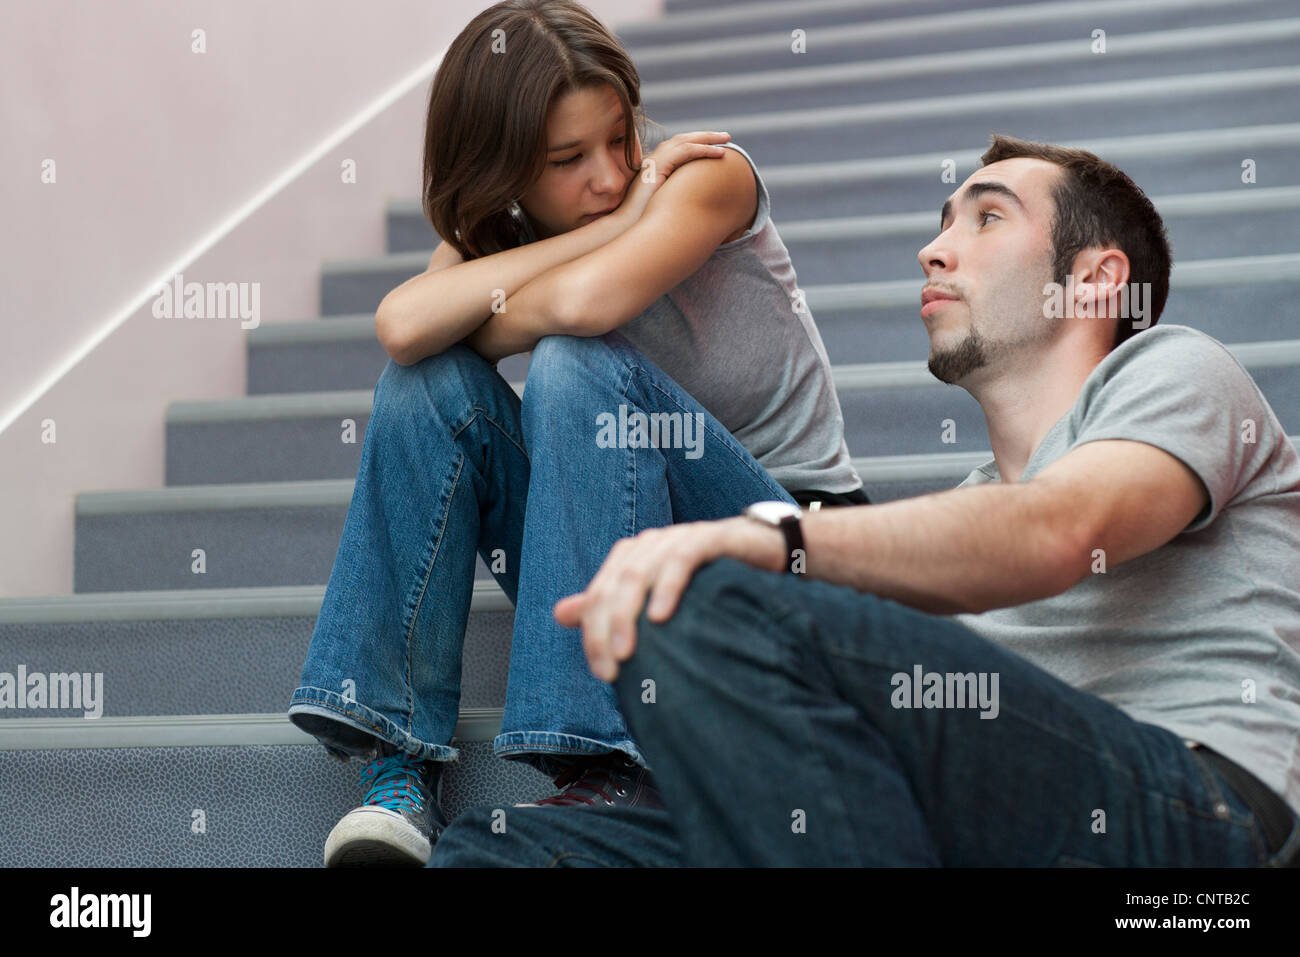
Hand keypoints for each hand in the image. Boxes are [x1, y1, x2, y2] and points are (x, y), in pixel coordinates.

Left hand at [554, 515, 786, 682]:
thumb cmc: (710, 580)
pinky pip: (680, 560)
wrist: (766, 553)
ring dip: (626, 615)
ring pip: (637, 574)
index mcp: (631, 557)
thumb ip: (609, 604)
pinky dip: (667, 588)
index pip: (597, 596)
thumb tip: (560, 614)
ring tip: (625, 651)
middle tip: (610, 669)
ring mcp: (676, 538)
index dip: (591, 634)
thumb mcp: (658, 597)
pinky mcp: (707, 538)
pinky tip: (661, 617)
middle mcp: (648, 545)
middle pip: (612, 587)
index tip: (602, 673)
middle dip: (603, 629)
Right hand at [611, 130, 731, 226]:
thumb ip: (677, 195)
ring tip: (727, 139)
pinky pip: (685, 152)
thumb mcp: (666, 203)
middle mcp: (653, 160)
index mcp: (655, 166)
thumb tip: (698, 198)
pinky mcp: (657, 167)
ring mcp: (654, 161)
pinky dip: (704, 150)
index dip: (697, 143)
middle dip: (705, 136)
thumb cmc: (644, 222)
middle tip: (726, 136)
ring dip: (708, 139)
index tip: (715, 146)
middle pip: (683, 139)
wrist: (626, 226)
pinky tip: (719, 153)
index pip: (678, 147)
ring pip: (685, 141)